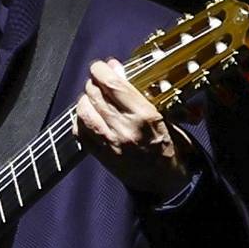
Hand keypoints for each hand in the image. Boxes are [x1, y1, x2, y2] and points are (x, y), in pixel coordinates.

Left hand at [73, 58, 192, 199]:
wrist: (164, 181)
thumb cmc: (168, 145)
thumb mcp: (162, 114)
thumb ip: (138, 92)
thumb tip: (115, 69)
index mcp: (144, 115)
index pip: (112, 84)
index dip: (101, 70)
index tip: (100, 66)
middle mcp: (124, 128)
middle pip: (95, 95)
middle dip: (94, 82)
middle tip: (99, 80)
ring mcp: (110, 143)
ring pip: (84, 111)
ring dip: (85, 99)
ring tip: (92, 97)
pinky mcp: (101, 155)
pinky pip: (79, 132)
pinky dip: (80, 119)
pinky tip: (88, 116)